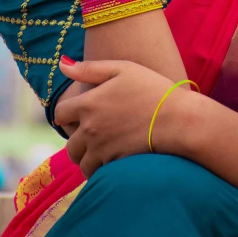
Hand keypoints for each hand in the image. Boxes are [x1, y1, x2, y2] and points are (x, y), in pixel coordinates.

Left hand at [55, 58, 194, 178]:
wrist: (177, 119)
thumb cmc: (153, 89)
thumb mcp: (123, 69)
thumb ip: (90, 68)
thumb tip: (62, 64)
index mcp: (88, 104)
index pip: (60, 113)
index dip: (66, 114)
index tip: (76, 115)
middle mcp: (90, 129)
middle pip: (69, 143)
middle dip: (77, 140)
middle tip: (93, 134)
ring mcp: (101, 149)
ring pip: (81, 161)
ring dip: (87, 157)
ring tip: (102, 149)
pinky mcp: (114, 164)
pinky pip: (97, 172)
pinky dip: (100, 168)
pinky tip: (113, 158)